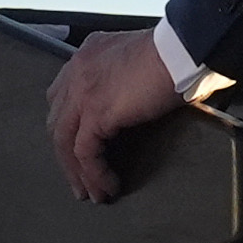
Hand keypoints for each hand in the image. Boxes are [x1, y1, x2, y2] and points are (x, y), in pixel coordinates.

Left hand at [48, 25, 186, 203]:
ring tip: (90, 192)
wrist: (184, 50)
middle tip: (78, 178)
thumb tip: (136, 102)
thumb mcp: (141, 59)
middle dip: (65, 155)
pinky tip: (107, 186)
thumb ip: (128, 76)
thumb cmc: (177, 52)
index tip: (76, 147)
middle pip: (57, 121)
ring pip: (64, 141)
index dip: (68, 126)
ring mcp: (82, 91)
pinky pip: (84, 152)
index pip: (62, 95)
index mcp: (89, 54)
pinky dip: (94, 174)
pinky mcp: (96, 112)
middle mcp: (78, 70)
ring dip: (76, 171)